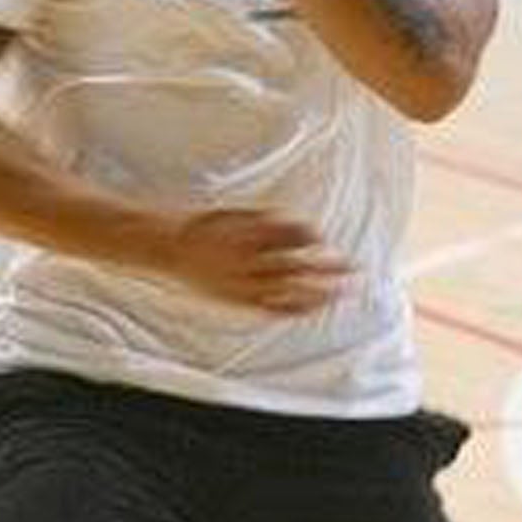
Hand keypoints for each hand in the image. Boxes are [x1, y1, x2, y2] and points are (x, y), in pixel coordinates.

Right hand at [151, 208, 348, 312]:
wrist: (166, 247)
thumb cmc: (201, 225)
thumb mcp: (232, 212)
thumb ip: (262, 219)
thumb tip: (294, 224)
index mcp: (247, 234)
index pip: (288, 236)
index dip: (310, 238)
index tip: (324, 239)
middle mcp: (248, 260)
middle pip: (297, 264)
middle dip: (327, 267)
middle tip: (354, 269)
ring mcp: (242, 282)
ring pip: (287, 289)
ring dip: (318, 291)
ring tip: (342, 292)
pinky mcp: (236, 299)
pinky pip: (269, 307)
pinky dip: (292, 308)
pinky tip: (312, 308)